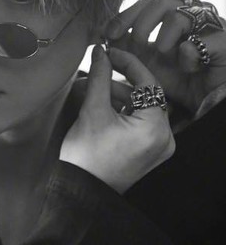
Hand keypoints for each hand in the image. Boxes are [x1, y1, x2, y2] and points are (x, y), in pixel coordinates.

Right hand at [60, 45, 174, 193]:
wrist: (79, 192)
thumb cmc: (86, 157)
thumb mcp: (93, 111)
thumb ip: (100, 77)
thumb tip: (101, 52)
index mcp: (155, 128)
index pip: (148, 83)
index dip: (128, 63)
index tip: (110, 52)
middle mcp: (164, 139)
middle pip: (146, 97)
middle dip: (120, 83)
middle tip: (99, 70)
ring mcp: (158, 148)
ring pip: (142, 110)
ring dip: (119, 97)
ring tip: (93, 90)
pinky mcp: (149, 154)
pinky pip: (140, 124)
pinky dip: (124, 113)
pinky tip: (103, 106)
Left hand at [104, 0, 225, 113]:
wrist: (207, 99)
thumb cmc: (178, 79)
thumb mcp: (146, 65)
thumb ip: (126, 49)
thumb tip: (100, 37)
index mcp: (173, 15)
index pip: (147, 2)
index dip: (126, 15)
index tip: (109, 34)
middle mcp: (193, 14)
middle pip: (163, 0)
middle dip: (142, 23)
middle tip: (135, 44)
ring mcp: (212, 25)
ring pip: (181, 15)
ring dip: (164, 37)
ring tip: (163, 54)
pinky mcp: (225, 42)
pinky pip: (203, 40)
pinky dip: (190, 53)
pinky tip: (187, 67)